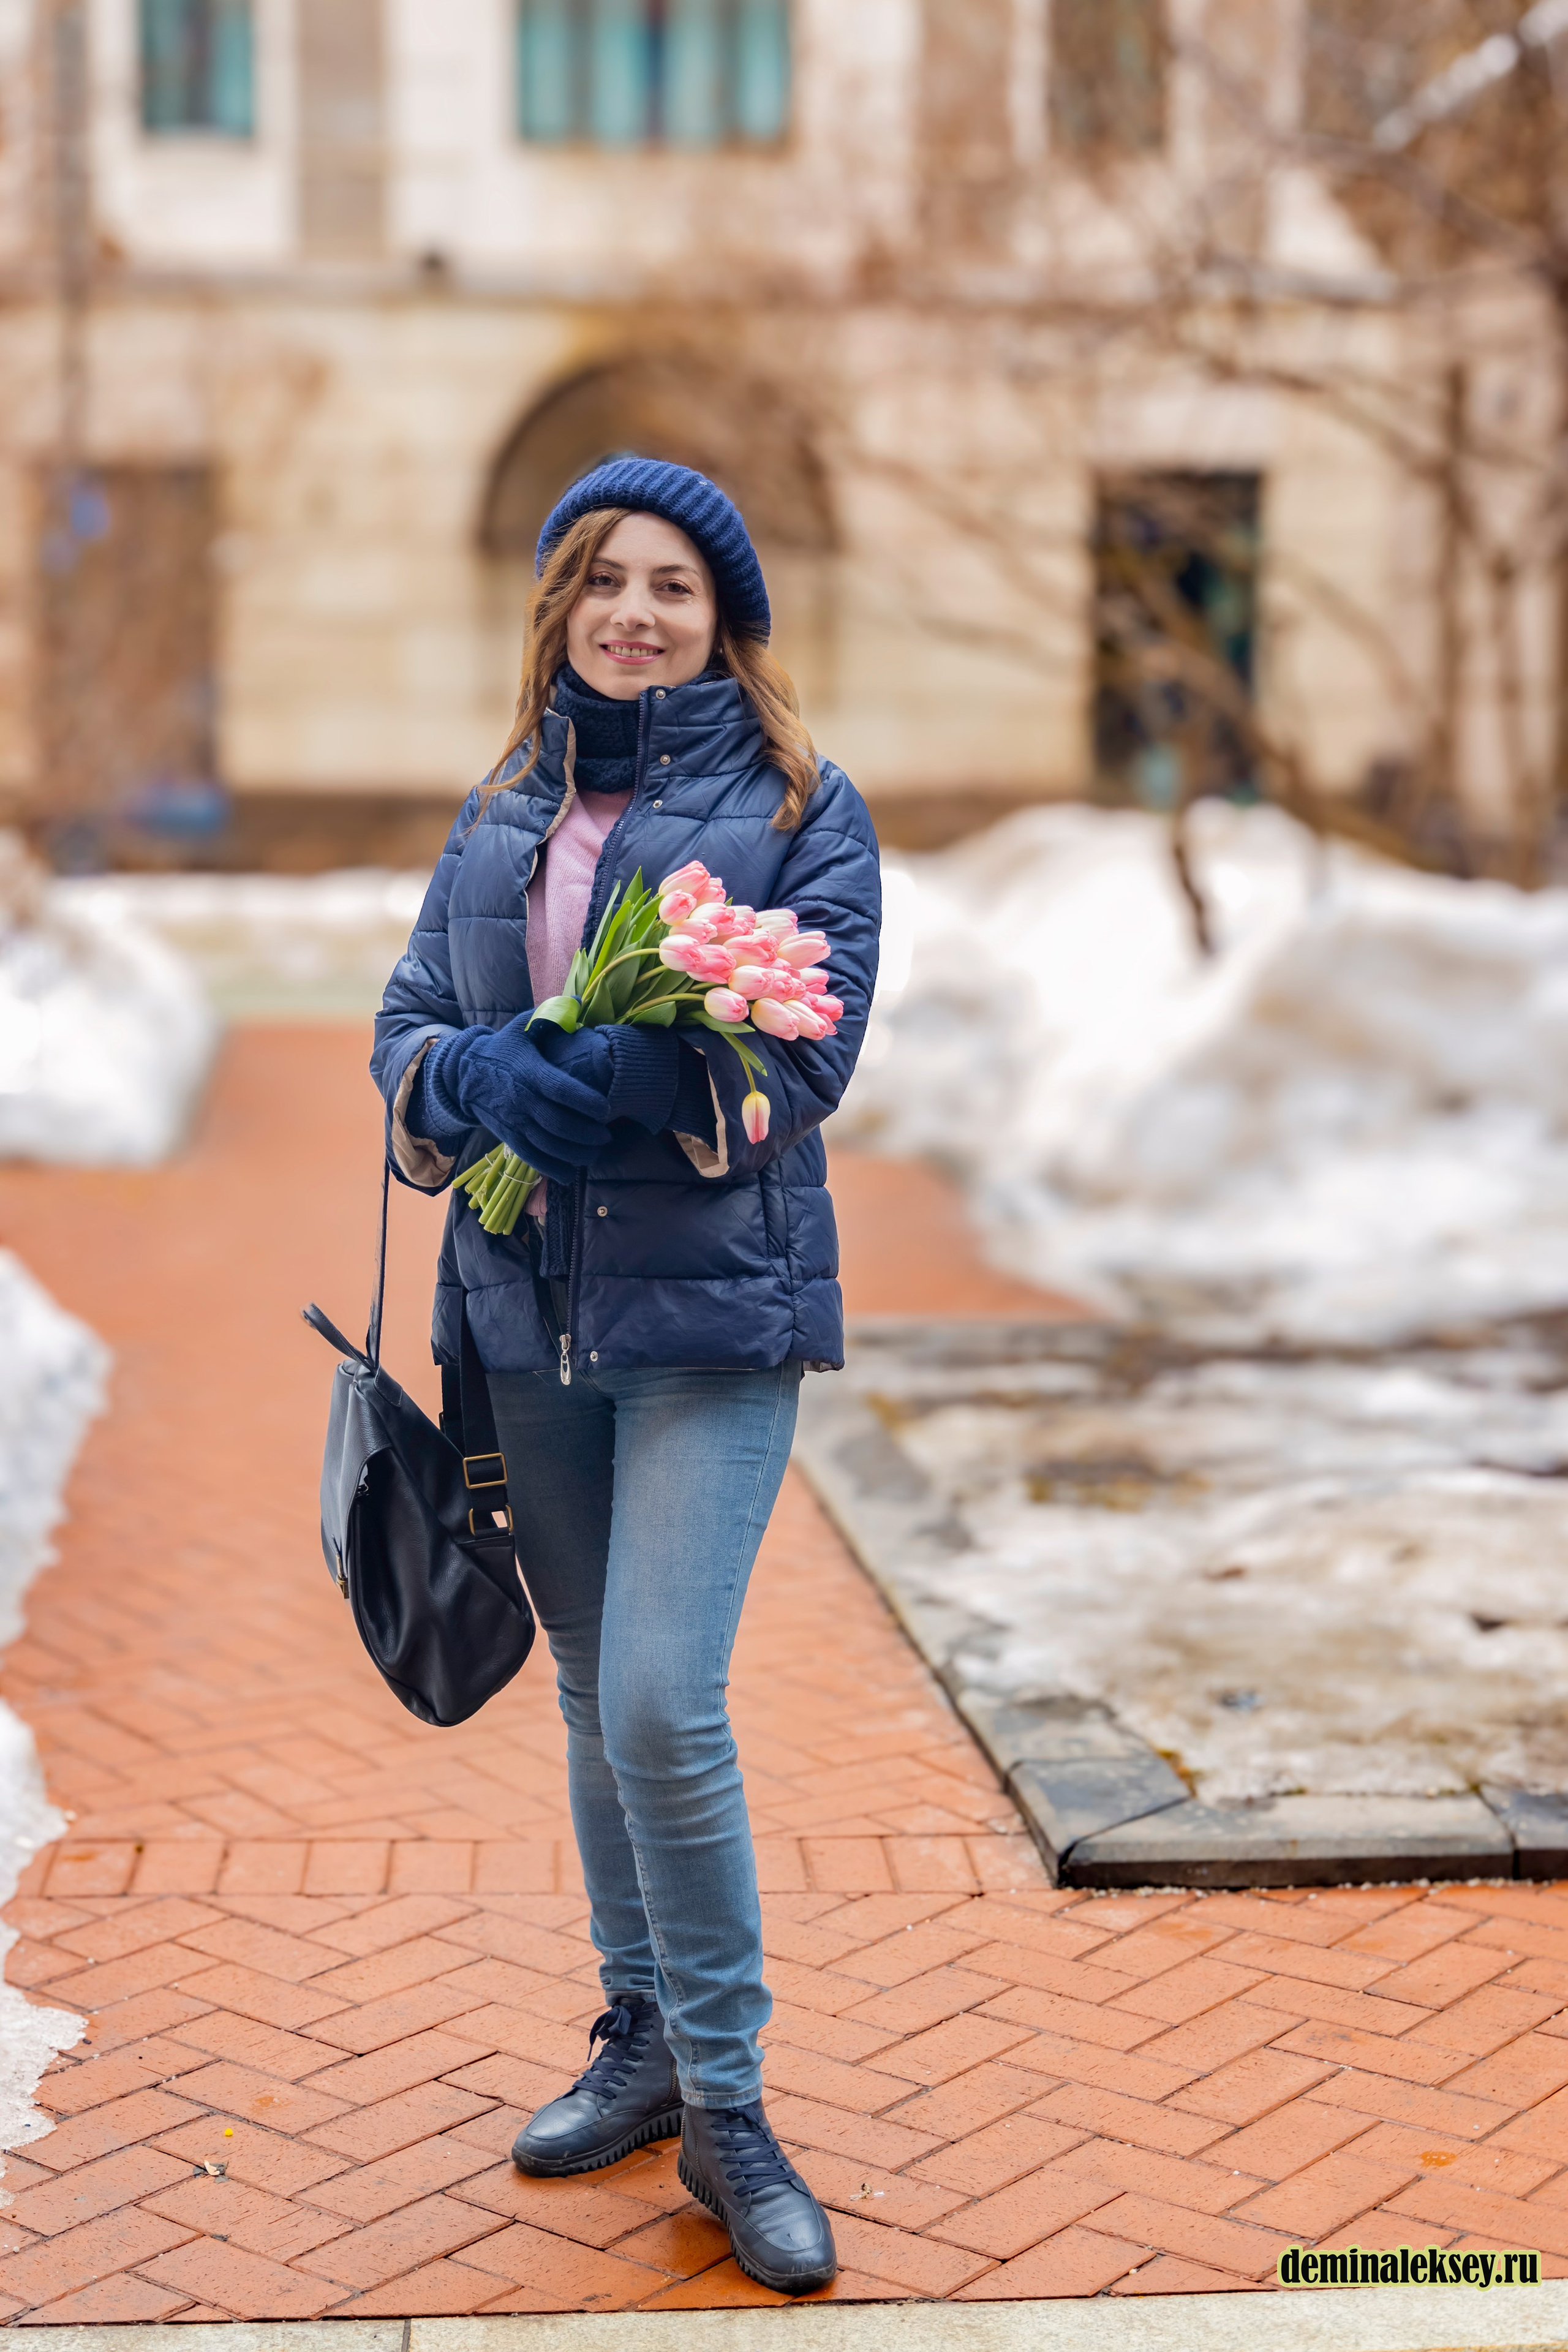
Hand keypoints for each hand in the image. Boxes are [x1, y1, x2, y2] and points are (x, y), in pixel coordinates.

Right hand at [446, 1021, 613, 1179]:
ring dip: (574, 1154)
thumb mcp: (524, 1025)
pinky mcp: (507, 1136)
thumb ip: (553, 1015)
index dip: (585, 1101)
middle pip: (558, 1123)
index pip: (560, 1089)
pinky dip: (550, 1168)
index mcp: (529, 1071)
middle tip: (607, 1136)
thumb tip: (581, 1002)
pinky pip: (530, 1157)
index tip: (607, 1109)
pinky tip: (569, 1173)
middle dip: (586, 1134)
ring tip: (595, 1153)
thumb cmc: (504, 1047)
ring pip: (547, 1144)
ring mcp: (514, 1120)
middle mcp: (522, 1099)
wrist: (464, 1073)